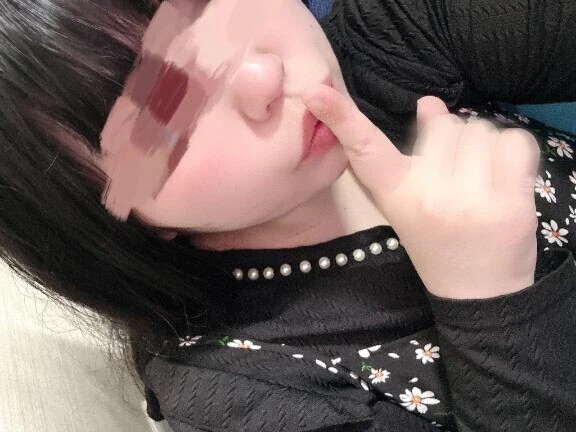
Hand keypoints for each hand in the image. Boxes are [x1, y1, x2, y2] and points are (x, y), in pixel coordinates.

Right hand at [302, 88, 539, 298]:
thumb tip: (428, 102)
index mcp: (395, 195)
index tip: (316, 92)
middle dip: (454, 138)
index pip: (364, 150)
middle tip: (457, 171)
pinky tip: (505, 176)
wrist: (477, 291)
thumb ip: (412, 153)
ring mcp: (469, 201)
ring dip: (484, 145)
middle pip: (447, 123)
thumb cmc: (437, 240)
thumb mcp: (409, 202)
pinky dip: (514, 150)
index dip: (341, 118)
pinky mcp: (510, 205)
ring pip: (481, 129)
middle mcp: (426, 196)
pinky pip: (515, 142)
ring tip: (481, 178)